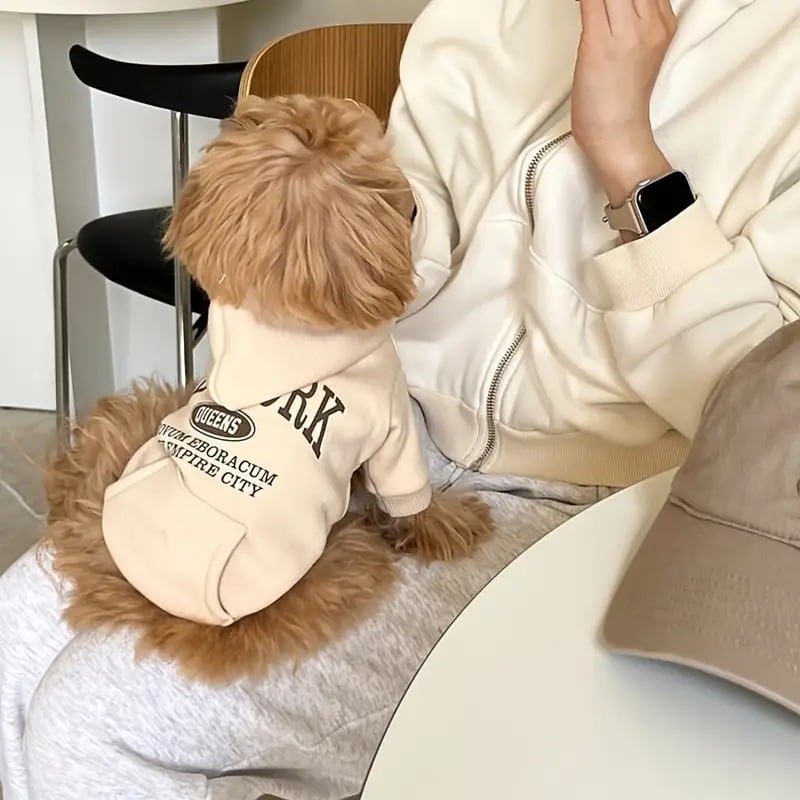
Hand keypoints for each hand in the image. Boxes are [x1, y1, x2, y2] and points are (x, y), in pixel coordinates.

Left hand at [571, 0, 676, 205]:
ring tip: (591, 4)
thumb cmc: (620, 104)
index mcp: (663, 22)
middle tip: (600, 0)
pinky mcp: (601, 42)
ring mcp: (627, 30)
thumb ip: (630, 25)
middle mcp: (651, 21)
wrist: (619, 138)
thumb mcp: (636, 56)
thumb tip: (612, 9)